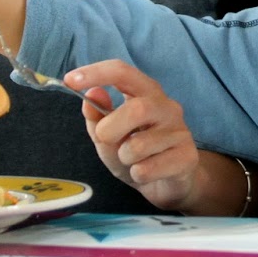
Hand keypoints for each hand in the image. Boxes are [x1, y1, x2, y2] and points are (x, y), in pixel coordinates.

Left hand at [67, 60, 203, 211]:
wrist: (167, 184)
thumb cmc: (136, 154)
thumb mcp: (109, 136)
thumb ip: (97, 116)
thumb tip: (92, 93)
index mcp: (145, 93)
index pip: (123, 72)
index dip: (96, 73)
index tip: (70, 80)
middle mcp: (166, 106)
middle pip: (137, 109)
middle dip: (111, 129)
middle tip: (105, 140)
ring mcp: (180, 131)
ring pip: (139, 146)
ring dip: (124, 159)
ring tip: (132, 162)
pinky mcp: (187, 157)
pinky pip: (148, 169)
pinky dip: (137, 175)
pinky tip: (147, 174)